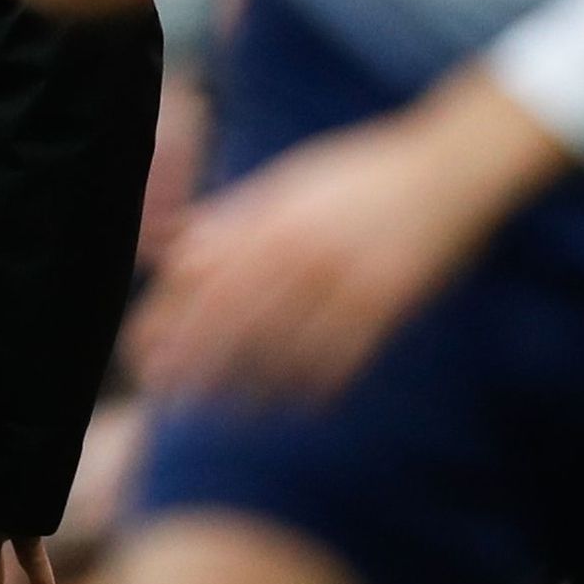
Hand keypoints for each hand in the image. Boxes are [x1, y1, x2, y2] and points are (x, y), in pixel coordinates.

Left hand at [128, 68, 571, 406]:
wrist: (445, 169)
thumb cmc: (358, 176)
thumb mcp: (285, 184)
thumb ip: (230, 219)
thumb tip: (174, 251)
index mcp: (268, 218)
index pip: (198, 277)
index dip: (163, 320)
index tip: (138, 354)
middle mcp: (298, 249)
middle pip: (231, 319)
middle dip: (192, 363)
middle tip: (167, 398)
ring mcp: (342, 277)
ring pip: (283, 347)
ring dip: (250, 386)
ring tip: (228, 414)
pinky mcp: (386, 301)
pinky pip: (341, 356)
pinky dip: (315, 385)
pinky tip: (298, 406)